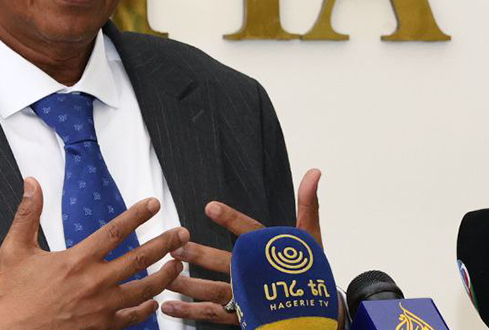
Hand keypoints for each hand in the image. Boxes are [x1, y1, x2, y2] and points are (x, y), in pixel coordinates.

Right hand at [0, 177, 188, 329]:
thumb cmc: (12, 297)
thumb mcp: (14, 250)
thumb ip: (27, 214)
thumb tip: (31, 183)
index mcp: (76, 260)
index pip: (115, 231)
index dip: (137, 215)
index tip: (153, 202)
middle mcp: (94, 283)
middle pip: (139, 259)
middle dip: (165, 243)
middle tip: (182, 233)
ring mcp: (101, 308)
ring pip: (144, 289)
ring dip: (166, 276)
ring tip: (179, 264)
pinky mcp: (102, 329)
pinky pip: (132, 318)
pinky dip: (147, 308)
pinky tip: (154, 301)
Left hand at [161, 169, 328, 325]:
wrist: (320, 311)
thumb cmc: (310, 269)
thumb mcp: (310, 235)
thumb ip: (307, 202)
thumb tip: (314, 172)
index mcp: (272, 252)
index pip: (251, 232)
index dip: (232, 220)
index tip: (210, 207)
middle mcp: (257, 275)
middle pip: (226, 263)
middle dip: (200, 255)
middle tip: (176, 244)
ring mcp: (248, 297)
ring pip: (214, 291)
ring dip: (189, 284)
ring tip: (167, 274)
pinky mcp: (242, 315)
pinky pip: (213, 314)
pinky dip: (190, 312)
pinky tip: (169, 306)